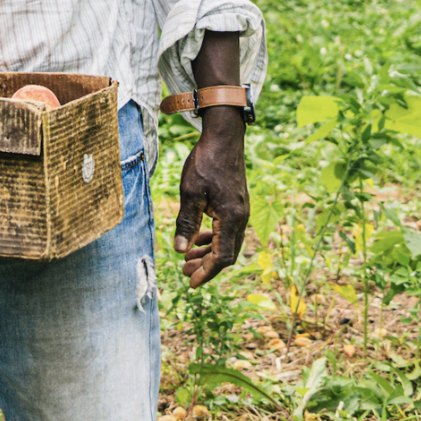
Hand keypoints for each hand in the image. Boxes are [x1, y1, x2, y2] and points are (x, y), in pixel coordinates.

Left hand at [173, 110, 249, 288]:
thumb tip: (179, 250)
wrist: (224, 138)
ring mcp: (241, 211)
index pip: (222, 257)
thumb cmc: (206, 162)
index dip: (207, 272)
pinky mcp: (236, 204)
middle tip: (184, 272)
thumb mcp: (190, 192)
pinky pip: (227, 231)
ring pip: (227, 243)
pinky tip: (198, 240)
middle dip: (206, 266)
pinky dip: (213, 239)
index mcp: (231, 218)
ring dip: (208, 253)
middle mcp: (240, 218)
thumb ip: (186, 222)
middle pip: (227, 254)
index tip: (191, 283)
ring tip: (187, 258)